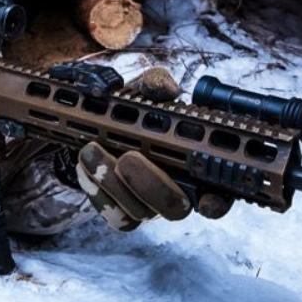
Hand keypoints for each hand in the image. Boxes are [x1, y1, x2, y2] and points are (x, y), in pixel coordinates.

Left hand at [70, 64, 232, 230]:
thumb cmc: (136, 113)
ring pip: (138, 213)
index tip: (206, 198)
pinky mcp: (123, 213)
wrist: (99, 129)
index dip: (216, 201)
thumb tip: (165, 89)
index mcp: (196, 167)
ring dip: (112, 183)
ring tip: (90, 150)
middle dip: (150, 184)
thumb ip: (157, 86)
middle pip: (174, 208)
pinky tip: (84, 167)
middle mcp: (178, 193)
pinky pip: (114, 215)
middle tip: (128, 157)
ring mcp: (150, 207)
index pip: (218, 193)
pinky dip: (96, 191)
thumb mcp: (145, 92)